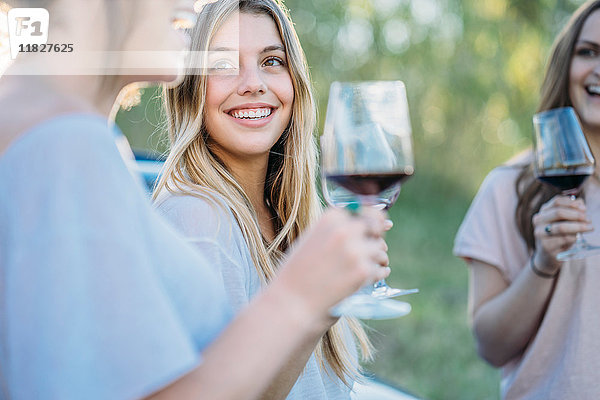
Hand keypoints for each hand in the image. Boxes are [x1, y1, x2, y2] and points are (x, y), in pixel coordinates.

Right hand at [275, 207, 389, 324]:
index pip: (365, 211)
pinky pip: (381, 269)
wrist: (290, 302)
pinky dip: (379, 274)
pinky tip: (369, 278)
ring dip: (378, 258)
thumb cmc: (298, 273)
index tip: (373, 231)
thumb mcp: (312, 240)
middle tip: (372, 250)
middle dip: (376, 238)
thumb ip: (337, 230)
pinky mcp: (363, 271)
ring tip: (368, 267)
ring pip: (381, 250)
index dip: (372, 222)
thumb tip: (373, 226)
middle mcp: (345, 230)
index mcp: (331, 218)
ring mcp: (356, 250)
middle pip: (376, 227)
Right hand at [532, 195, 592, 273]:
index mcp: (543, 212)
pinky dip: (574, 237)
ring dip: (579, 226)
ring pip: (562, 227)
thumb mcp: (563, 222)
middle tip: (588, 219)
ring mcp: (540, 234)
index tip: (584, 208)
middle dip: (576, 215)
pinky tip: (578, 238)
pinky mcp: (546, 246)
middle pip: (558, 212)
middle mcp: (538, 221)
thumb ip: (571, 210)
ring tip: (590, 228)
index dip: (572, 203)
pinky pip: (564, 239)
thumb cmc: (557, 236)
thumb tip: (580, 203)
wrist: (547, 256)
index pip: (557, 201)